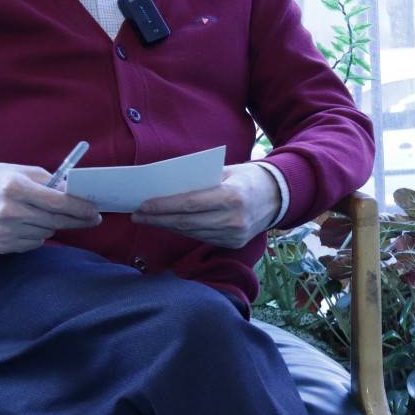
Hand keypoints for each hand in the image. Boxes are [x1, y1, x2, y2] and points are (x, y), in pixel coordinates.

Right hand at [0, 163, 101, 253]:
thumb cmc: (2, 180)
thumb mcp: (25, 172)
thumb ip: (53, 182)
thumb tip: (78, 194)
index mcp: (14, 187)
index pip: (56, 202)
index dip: (79, 208)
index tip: (95, 211)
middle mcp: (7, 211)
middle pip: (55, 220)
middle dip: (77, 219)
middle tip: (92, 218)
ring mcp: (3, 230)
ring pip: (47, 232)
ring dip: (53, 223)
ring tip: (44, 213)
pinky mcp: (1, 245)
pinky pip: (34, 242)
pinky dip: (38, 233)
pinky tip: (28, 222)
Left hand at [131, 163, 279, 248]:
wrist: (278, 196)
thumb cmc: (247, 177)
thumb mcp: (227, 170)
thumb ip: (201, 180)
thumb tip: (166, 187)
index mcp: (233, 197)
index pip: (190, 204)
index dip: (164, 206)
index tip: (142, 205)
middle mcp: (234, 220)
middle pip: (187, 222)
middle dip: (158, 219)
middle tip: (136, 215)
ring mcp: (234, 235)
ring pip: (191, 232)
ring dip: (167, 226)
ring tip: (147, 219)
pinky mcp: (233, 244)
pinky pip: (201, 237)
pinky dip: (182, 231)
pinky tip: (168, 224)